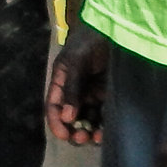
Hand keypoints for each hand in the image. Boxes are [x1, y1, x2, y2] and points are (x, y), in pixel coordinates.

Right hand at [45, 23, 108, 145]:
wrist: (112, 29)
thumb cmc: (87, 42)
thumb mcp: (75, 61)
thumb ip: (71, 88)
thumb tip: (67, 117)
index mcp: (61, 83)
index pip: (53, 107)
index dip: (56, 123)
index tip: (64, 136)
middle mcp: (75, 92)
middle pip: (71, 118)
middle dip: (74, 131)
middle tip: (82, 137)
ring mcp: (92, 95)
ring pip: (88, 120)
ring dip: (90, 132)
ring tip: (96, 138)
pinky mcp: (109, 96)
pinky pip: (105, 116)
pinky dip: (104, 126)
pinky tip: (107, 132)